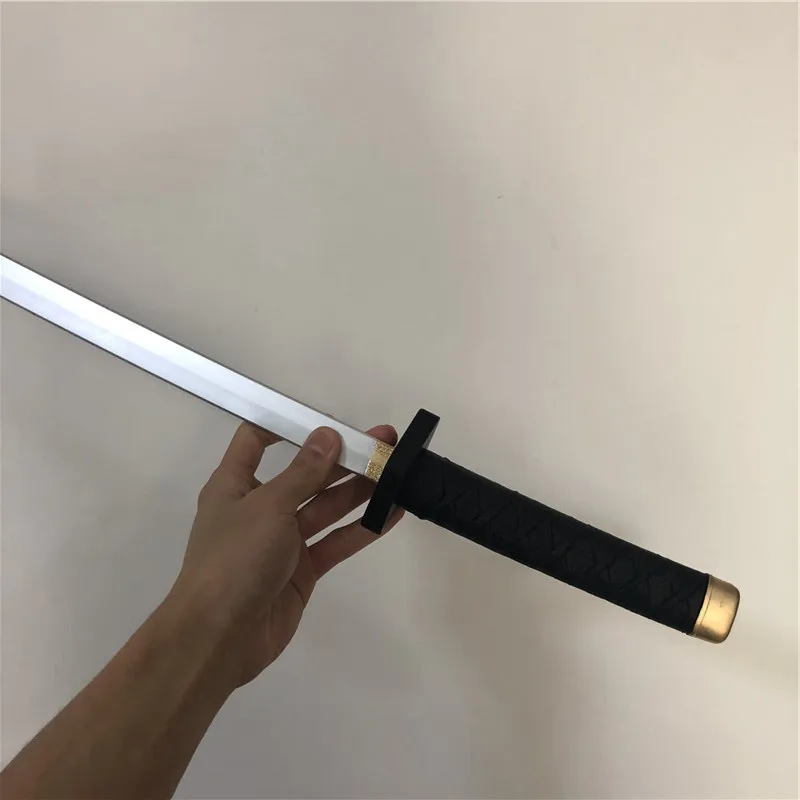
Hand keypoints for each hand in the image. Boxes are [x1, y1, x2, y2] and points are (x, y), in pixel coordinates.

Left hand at [172, 422, 402, 689]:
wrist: (219, 638)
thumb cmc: (234, 559)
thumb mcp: (268, 506)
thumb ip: (303, 472)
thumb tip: (328, 435)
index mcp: (235, 485)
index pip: (255, 441)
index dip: (285, 426)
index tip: (325, 419)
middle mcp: (259, 508)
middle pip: (305, 474)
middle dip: (342, 458)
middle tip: (383, 442)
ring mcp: (282, 541)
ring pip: (325, 507)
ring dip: (358, 490)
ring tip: (396, 471)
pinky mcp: (302, 571)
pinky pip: (335, 542)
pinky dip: (362, 528)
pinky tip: (392, 513)